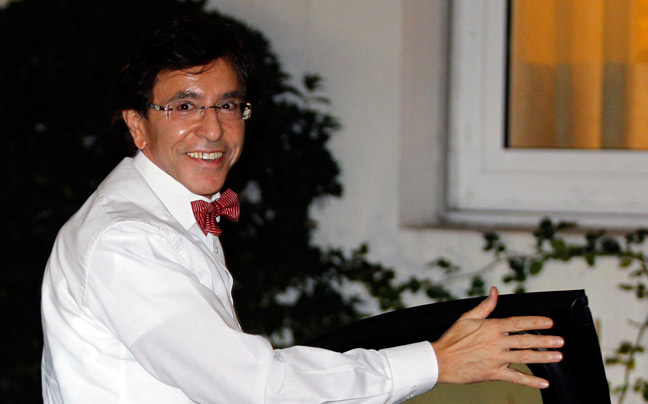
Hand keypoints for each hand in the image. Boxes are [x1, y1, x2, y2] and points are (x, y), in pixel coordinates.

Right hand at [431, 287, 563, 388]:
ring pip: (524, 357)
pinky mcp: (493, 373)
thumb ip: (485, 306)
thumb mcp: (468, 317)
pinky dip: (530, 381)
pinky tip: (543, 383)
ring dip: (543, 357)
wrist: (440, 360)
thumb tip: (495, 291)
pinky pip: (515, 377)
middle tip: (560, 341)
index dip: (535, 321)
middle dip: (545, 340)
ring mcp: (496, 359)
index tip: (549, 322)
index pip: (517, 322)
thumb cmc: (453, 338)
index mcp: (491, 327)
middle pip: (525, 340)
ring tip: (558, 356)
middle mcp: (496, 342)